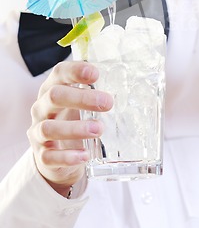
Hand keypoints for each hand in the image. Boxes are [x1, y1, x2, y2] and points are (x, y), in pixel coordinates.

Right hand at [27, 61, 112, 196]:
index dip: (75, 71)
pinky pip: (50, 156)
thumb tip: (131, 87)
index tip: (95, 74)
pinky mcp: (42, 156)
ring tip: (99, 129)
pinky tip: (85, 155)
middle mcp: (42, 108)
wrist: (54, 153)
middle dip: (81, 98)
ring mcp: (38, 132)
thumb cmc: (71, 118)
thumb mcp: (81, 102)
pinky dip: (67, 156)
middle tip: (107, 103)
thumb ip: (97, 92)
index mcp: (53, 88)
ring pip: (49, 128)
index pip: (60, 72)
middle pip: (54, 96)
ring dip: (75, 129)